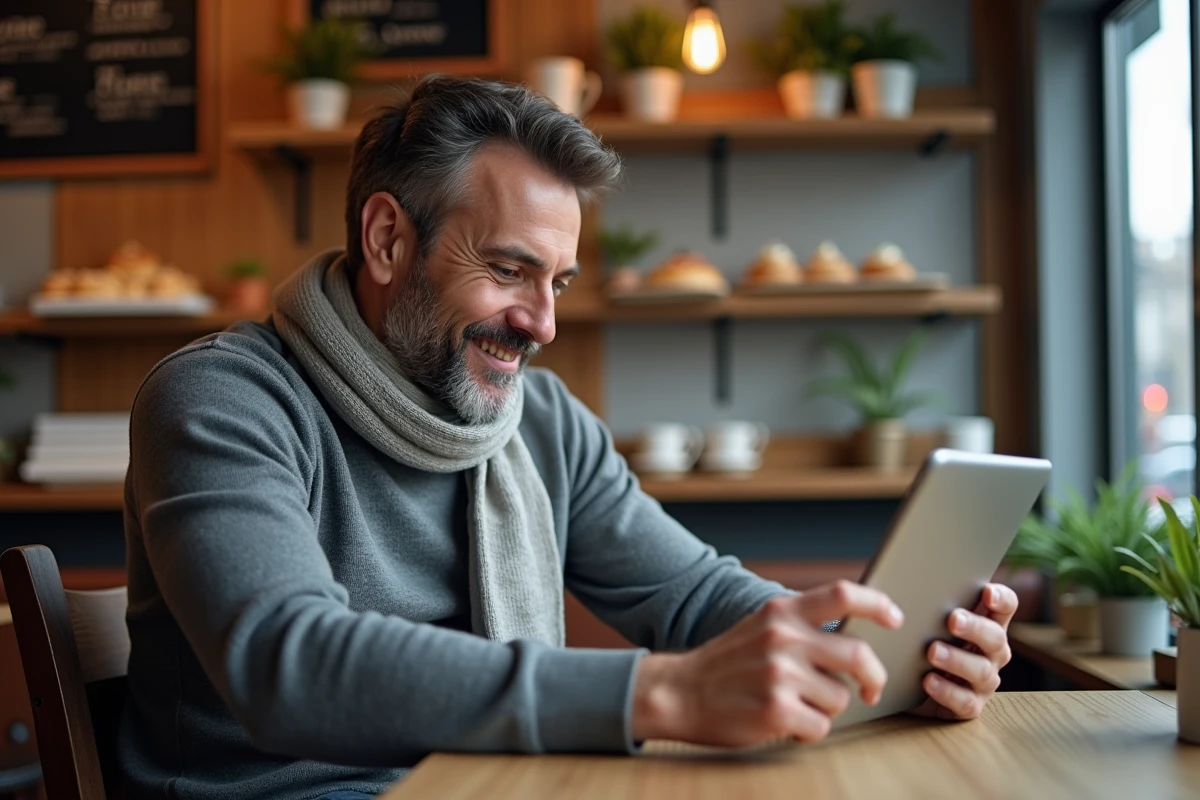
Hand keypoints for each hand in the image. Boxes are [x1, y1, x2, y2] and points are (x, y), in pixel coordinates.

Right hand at [631, 580, 903, 747]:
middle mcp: (783, 637)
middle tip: (870, 689)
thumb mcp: (762, 626)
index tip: (895, 617)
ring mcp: (780, 674)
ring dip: (827, 708)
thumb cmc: (728, 664)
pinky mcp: (777, 709)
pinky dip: (808, 730)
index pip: (843, 594)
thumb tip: (856, 636)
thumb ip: (802, 625)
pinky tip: (786, 723)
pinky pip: (821, 726)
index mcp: (782, 611)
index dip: (878, 604)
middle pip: (859, 655)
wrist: (679, 692)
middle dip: (873, 678)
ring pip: (841, 697)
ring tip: (797, 705)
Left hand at [909, 583, 1016, 720]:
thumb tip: (907, 576)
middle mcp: (992, 652)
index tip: (987, 591)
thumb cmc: (917, 641)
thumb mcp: (922, 619)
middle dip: (975, 627)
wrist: (903, 682)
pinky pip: (967, 702)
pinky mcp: (970, 705)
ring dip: (958, 659)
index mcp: (985, 624)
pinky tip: (929, 681)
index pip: (1005, 607)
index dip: (1001, 599)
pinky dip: (948, 691)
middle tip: (952, 619)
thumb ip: (926, 602)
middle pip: (996, 637)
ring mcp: (984, 680)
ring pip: (982, 670)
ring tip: (933, 651)